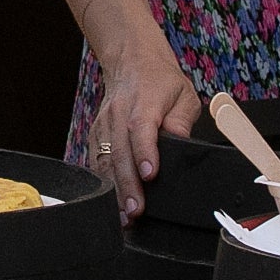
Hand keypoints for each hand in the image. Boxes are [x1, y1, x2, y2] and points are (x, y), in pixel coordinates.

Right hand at [87, 52, 203, 222]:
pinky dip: (104, 183)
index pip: (140, 128)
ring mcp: (104, 125)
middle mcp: (118, 114)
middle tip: (136, 211)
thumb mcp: (183, 95)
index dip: (144, 152)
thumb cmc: (160, 81)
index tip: (150, 174)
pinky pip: (98, 161)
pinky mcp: (96, 134)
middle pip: (119, 152)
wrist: (131, 63)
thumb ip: (182, 120)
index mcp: (143, 102)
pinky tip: (112, 204)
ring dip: (114, 190)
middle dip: (127, 184)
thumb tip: (181, 144)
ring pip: (106, 160)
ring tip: (124, 216)